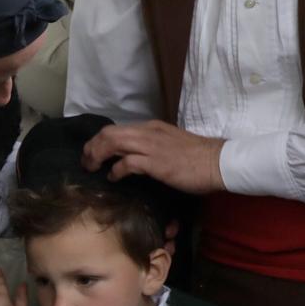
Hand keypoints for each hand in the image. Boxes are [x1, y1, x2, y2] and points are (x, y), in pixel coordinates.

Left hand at [82, 121, 226, 194]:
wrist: (218, 162)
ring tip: (92, 168)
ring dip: (97, 156)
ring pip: (112, 142)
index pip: (116, 129)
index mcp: (150, 128)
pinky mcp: (156, 162)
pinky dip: (116, 170)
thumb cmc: (197, 157)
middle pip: (108, 133)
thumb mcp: (169, 145)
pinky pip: (127, 162)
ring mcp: (151, 146)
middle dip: (91, 147)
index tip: (92, 153)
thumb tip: (131, 157)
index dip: (99, 141)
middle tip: (86, 162)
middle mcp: (148, 133)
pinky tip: (113, 178)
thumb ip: (150, 147)